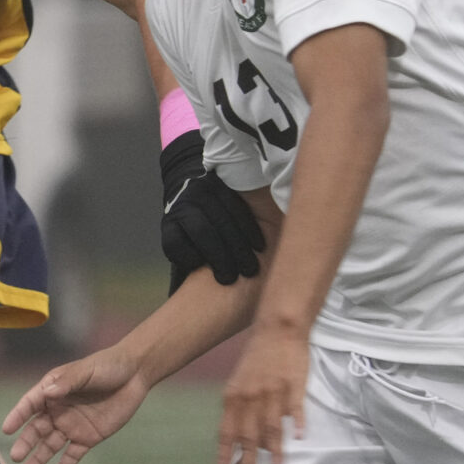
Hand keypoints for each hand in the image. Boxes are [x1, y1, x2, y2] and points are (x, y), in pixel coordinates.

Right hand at [1, 348, 150, 463]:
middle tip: (15, 456)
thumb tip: (47, 394)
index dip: (18, 416)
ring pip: (50, 446)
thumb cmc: (107, 366)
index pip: (30, 405)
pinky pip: (72, 456)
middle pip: (36, 429)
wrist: (135, 374)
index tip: (7, 429)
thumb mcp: (85, 371)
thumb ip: (66, 383)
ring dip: (38, 459)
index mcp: (52, 390)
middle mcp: (57, 410)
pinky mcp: (88, 438)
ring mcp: (72, 426)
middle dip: (26, 443)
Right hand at [160, 130, 263, 290]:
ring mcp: (179, 209)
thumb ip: (261, 207)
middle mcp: (198, 192)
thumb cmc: (227, 215)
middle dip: (237, 249)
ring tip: (229, 278)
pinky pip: (177, 243)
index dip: (250, 230)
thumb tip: (297, 211)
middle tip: (250, 271)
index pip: (236, 207)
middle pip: (220, 221)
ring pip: (201, 231)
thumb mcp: (241, 204)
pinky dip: (190, 258)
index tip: (261, 249)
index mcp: (221, 185)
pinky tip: (201, 268)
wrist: (186, 202)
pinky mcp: (166, 228)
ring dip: (217, 257)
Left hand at [216, 322, 309, 463]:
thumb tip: (240, 441)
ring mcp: (272, 392)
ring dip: (275, 456)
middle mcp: (250, 398)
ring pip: (272, 430)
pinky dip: (296, 423)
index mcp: (233, 398)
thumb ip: (238, 411)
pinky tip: (299, 439)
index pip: (226, 433)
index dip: (224, 458)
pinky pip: (295, 408)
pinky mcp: (294, 385)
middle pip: (248, 439)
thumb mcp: (238, 384)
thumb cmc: (257, 360)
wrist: (277, 330)